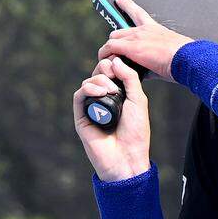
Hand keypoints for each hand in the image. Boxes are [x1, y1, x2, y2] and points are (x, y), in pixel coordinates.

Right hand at [72, 56, 150, 181]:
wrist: (128, 157)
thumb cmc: (136, 132)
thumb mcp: (138, 100)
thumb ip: (129, 78)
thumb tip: (115, 61)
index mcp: (119, 96)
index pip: (111, 72)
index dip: (113, 64)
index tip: (120, 65)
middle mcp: (104, 100)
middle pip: (98, 74)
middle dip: (105, 69)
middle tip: (114, 75)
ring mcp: (92, 108)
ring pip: (88, 82)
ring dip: (98, 79)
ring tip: (111, 89)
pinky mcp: (81, 117)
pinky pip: (78, 96)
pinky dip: (88, 88)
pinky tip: (100, 91)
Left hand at [96, 0, 193, 82]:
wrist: (188, 58)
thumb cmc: (183, 58)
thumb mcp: (169, 53)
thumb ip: (155, 59)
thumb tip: (149, 69)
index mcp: (154, 28)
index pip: (138, 13)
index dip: (127, 4)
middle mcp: (144, 30)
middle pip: (119, 31)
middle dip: (115, 42)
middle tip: (114, 54)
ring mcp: (137, 37)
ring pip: (113, 39)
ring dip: (109, 51)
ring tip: (109, 62)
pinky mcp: (132, 47)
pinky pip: (110, 48)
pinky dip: (106, 55)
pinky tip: (106, 63)